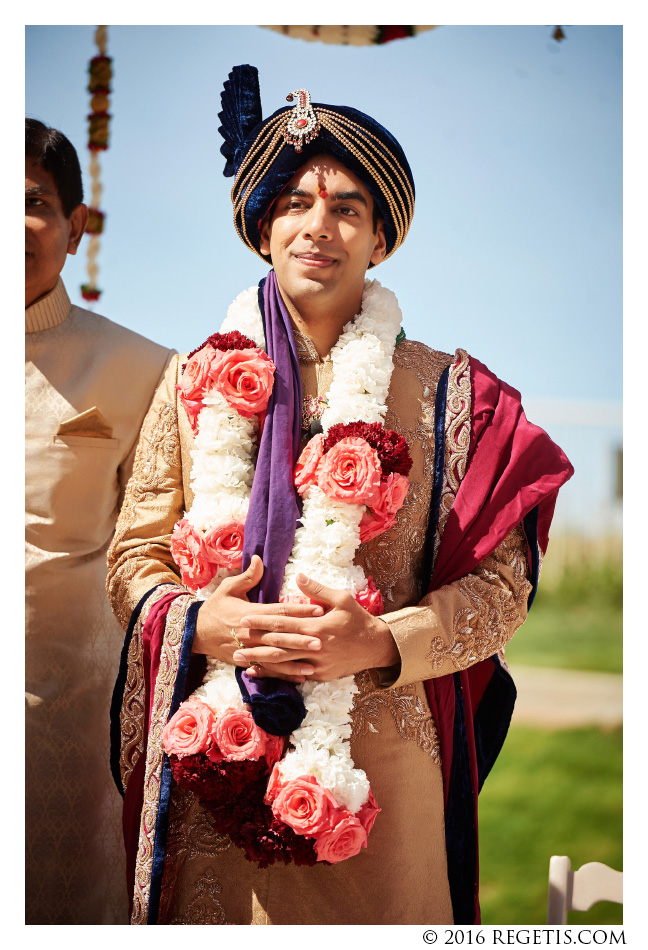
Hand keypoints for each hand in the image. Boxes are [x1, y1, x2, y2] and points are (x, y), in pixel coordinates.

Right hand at [192, 556, 323, 669]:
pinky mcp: (246, 662)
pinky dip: (284, 674)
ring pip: (275, 657)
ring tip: (314, 663)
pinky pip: (268, 669)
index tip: (318, 609)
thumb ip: (247, 576)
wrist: (195, 632)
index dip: (299, 611)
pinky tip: (300, 676)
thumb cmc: (215, 608)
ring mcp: (248, 650)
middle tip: (321, 640)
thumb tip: (260, 559)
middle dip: (301, 639)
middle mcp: (251, 633)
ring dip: (295, 661)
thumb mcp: (228, 589)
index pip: (278, 612)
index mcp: (250, 614)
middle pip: (280, 637)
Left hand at [233, 572, 399, 681]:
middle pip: (277, 644)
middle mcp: (313, 647)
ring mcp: (316, 664)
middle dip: (254, 641)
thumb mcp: (341, 598)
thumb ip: (317, 589)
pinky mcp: (320, 675)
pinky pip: (293, 675)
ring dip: (259, 661)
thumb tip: (298, 576)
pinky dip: (275, 674)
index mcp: (316, 627)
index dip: (261, 620)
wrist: (376, 646)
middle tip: (233, 639)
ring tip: (239, 660)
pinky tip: (260, 673)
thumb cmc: (358, 619)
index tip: (244, 618)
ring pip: (282, 663)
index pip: (282, 622)